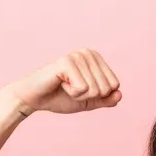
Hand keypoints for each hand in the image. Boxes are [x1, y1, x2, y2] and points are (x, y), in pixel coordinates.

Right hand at [0, 49, 121, 116]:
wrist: (35, 99)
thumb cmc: (60, 97)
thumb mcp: (88, 102)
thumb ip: (105, 100)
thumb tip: (119, 95)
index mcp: (96, 59)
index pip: (114, 85)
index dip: (98, 96)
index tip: (80, 90)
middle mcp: (88, 53)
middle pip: (106, 88)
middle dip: (88, 96)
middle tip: (71, 89)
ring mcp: (77, 56)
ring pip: (95, 90)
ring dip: (79, 95)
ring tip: (64, 86)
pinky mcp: (67, 62)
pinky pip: (82, 89)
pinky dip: (71, 93)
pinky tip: (60, 84)